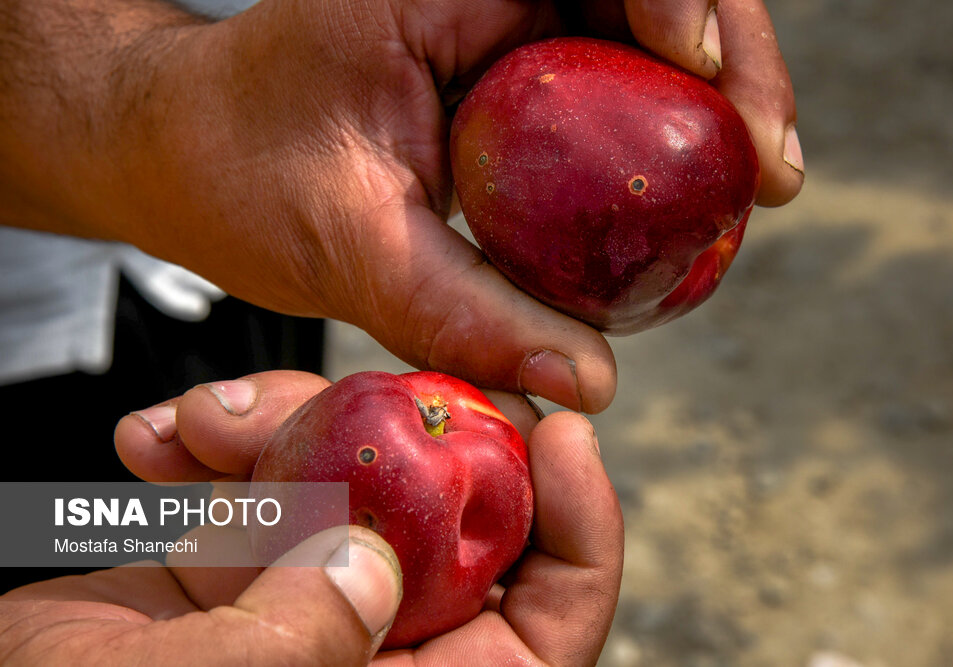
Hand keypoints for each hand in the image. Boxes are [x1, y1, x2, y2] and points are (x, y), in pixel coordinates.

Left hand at [0, 0, 799, 413]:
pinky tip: (696, 198)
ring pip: (652, 29)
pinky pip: (620, 80)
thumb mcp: (342, 246)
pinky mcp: (520, 63)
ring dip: (719, 99)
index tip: (708, 70)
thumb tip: (594, 381)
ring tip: (761, 183)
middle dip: (734, 59)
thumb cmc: (237, 171)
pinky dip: (670, 132)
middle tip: (776, 168)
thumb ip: (462, 311)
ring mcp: (509, 18)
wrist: (193, 151)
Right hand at [0, 371, 623, 663]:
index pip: (551, 625)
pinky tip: (160, 440)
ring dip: (292, 426)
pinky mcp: (251, 557)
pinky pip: (276, 474)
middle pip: (463, 524)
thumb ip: (308, 645)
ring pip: (366, 477)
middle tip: (374, 386)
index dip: (580, 530)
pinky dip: (225, 442)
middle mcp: (381, 650)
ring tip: (205, 423)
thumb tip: (375, 566)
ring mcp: (315, 593)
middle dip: (419, 439)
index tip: (565, 432)